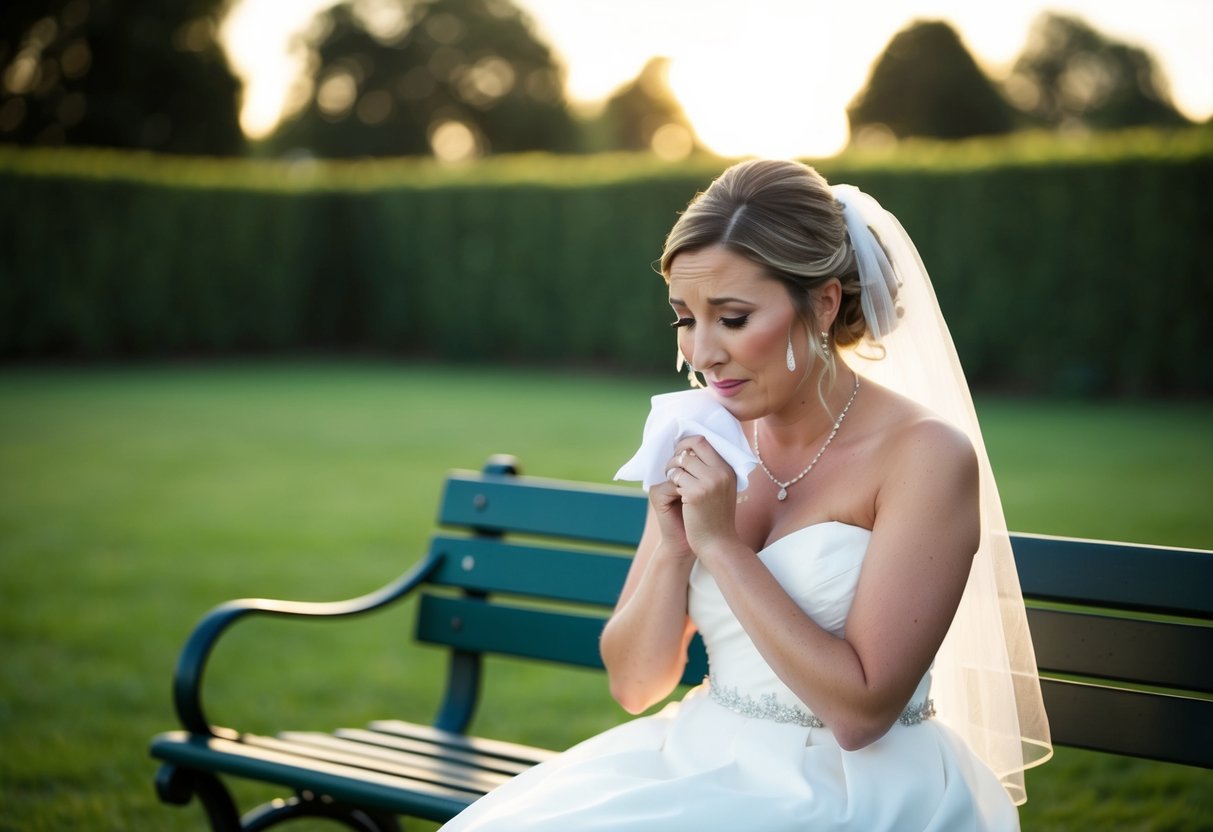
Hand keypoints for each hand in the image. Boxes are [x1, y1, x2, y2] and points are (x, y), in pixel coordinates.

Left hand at [662, 436, 740, 556]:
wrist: (718, 544)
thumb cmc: (716, 518)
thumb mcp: (721, 490)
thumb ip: (711, 471)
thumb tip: (689, 450)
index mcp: (728, 469)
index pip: (704, 441)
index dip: (687, 443)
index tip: (679, 453)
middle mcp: (721, 472)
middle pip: (693, 445)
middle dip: (677, 452)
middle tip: (671, 465)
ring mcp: (710, 482)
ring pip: (681, 461)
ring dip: (671, 469)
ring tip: (672, 481)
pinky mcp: (696, 494)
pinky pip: (676, 478)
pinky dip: (671, 484)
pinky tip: (676, 495)